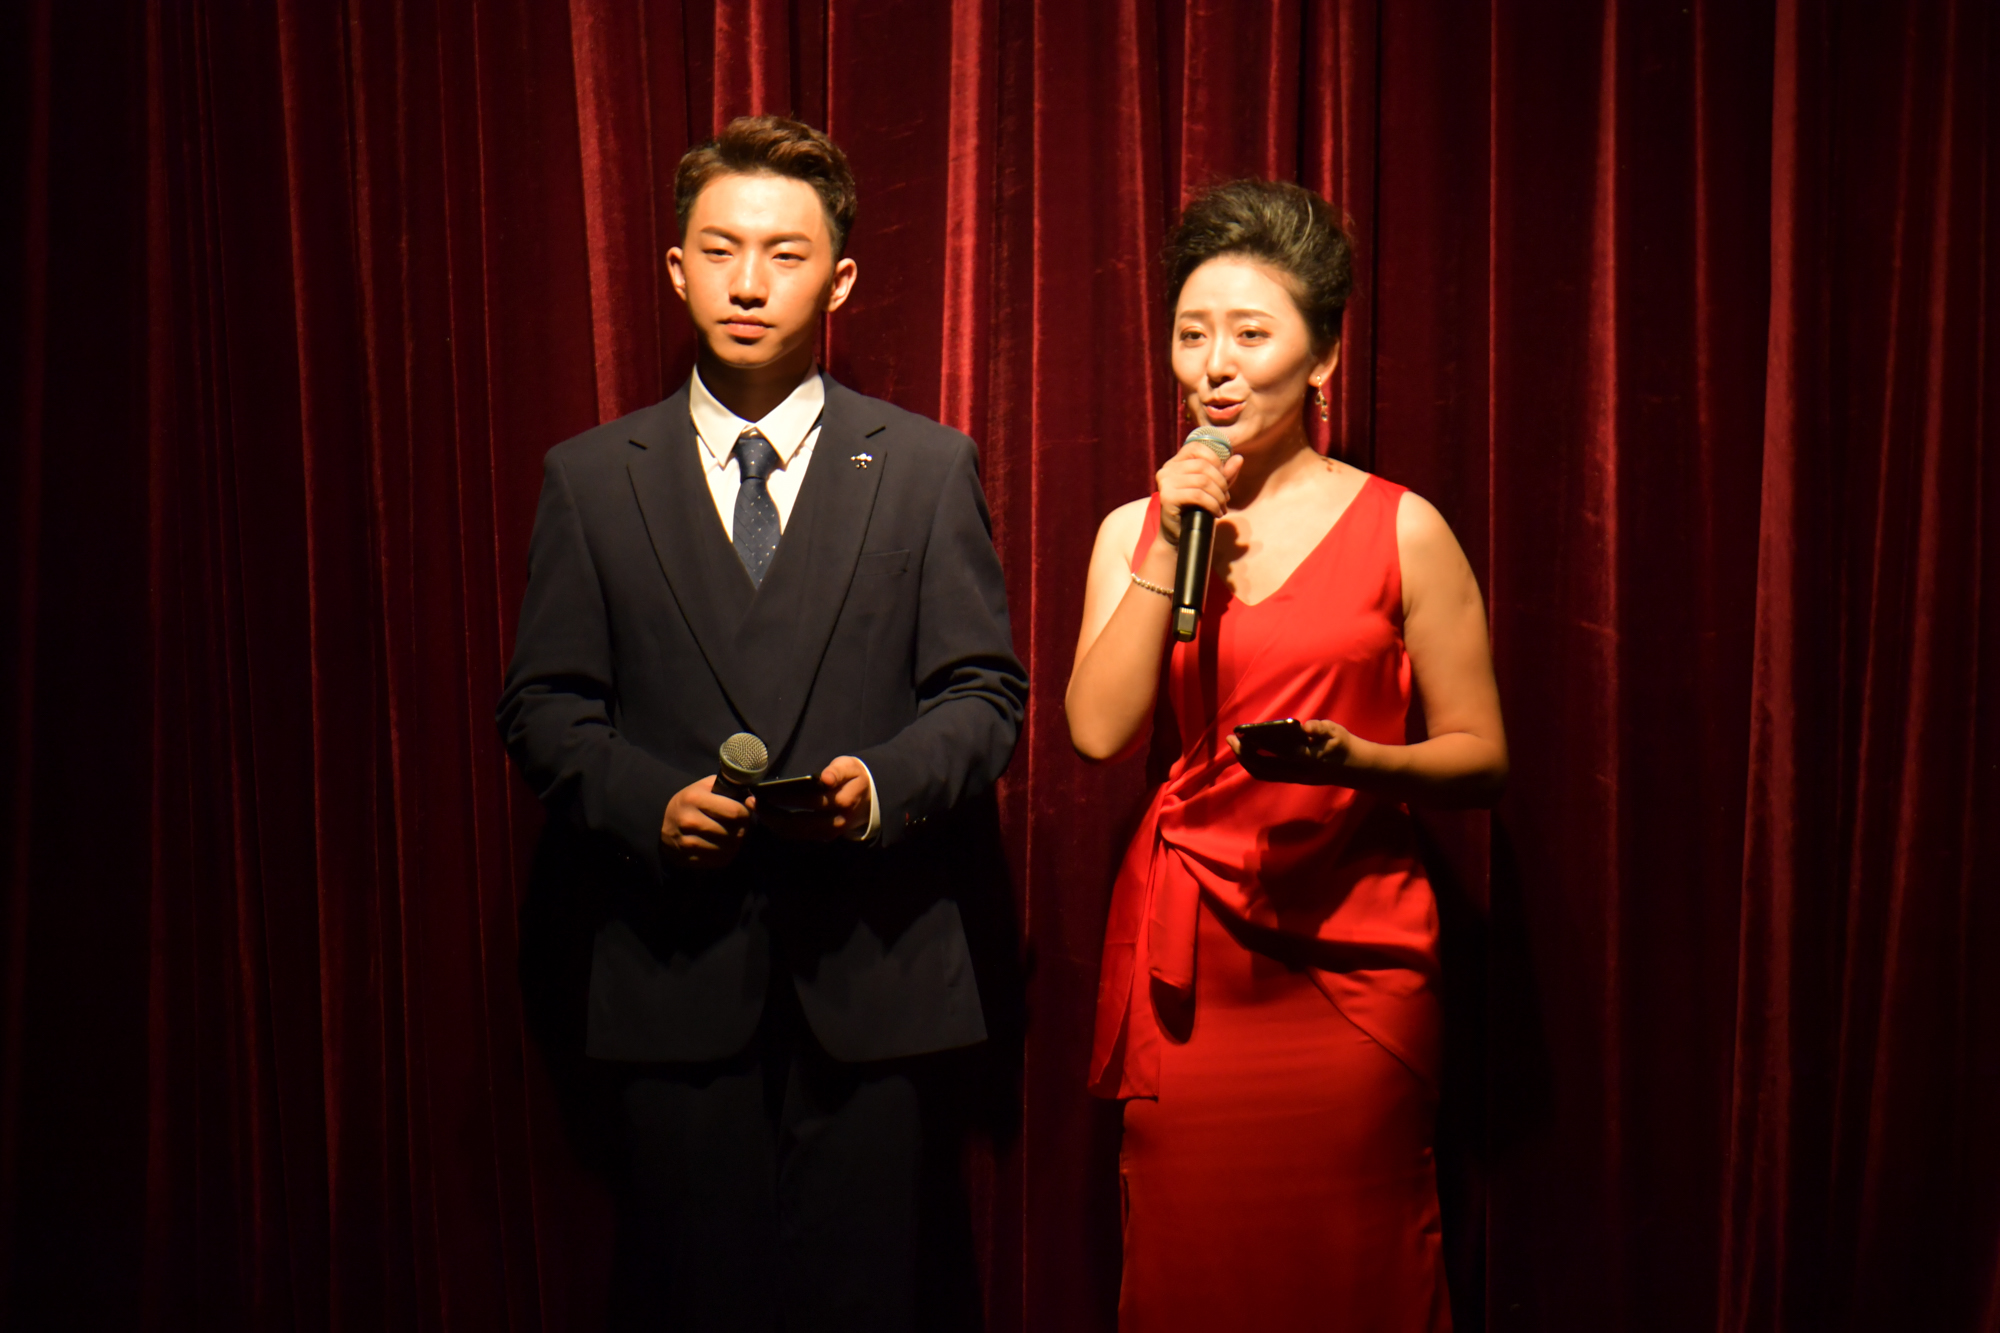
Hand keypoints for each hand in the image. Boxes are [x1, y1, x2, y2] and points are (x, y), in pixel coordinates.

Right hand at [660, 775, 753, 868]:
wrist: (660, 821)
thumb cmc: (691, 801)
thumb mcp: (705, 786)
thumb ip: (731, 788)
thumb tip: (753, 802)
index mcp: (695, 799)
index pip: (735, 812)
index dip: (745, 812)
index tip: (743, 812)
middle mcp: (690, 821)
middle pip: (733, 832)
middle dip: (741, 829)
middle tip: (738, 825)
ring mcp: (687, 842)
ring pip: (728, 849)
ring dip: (735, 843)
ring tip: (731, 835)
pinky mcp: (687, 858)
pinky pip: (718, 861)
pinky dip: (725, 854)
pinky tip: (721, 846)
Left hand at [758, 755, 873, 842]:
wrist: (870, 800)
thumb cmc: (854, 778)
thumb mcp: (850, 767)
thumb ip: (837, 771)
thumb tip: (825, 778)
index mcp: (843, 801)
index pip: (811, 801)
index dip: (788, 798)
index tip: (767, 791)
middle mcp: (835, 821)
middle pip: (798, 822)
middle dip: (772, 813)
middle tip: (751, 801)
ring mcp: (829, 833)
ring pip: (795, 832)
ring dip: (772, 822)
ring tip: (754, 808)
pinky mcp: (823, 838)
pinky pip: (797, 835)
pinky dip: (780, 827)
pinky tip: (766, 816)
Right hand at [1155, 438, 1245, 546]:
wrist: (1177, 536)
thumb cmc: (1194, 511)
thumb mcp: (1212, 489)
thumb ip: (1224, 474)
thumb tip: (1238, 458)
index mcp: (1175, 463)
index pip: (1197, 447)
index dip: (1215, 459)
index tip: (1223, 478)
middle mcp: (1167, 469)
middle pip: (1203, 465)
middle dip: (1221, 482)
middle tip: (1226, 498)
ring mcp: (1165, 482)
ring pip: (1203, 480)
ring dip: (1219, 495)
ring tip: (1222, 507)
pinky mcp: (1167, 497)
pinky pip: (1198, 495)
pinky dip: (1213, 504)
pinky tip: (1217, 513)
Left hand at [1227, 719, 1368, 785]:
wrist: (1354, 767)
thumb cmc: (1343, 744)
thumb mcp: (1335, 731)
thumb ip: (1320, 729)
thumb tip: (1306, 727)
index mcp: (1308, 758)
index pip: (1278, 752)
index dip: (1259, 744)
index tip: (1245, 733)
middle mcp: (1297, 771)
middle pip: (1263, 767)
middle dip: (1244, 754)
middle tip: (1231, 738)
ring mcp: (1294, 777)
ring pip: (1263, 774)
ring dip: (1246, 761)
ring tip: (1235, 745)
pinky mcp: (1292, 779)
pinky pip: (1267, 775)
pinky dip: (1254, 764)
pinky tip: (1247, 752)